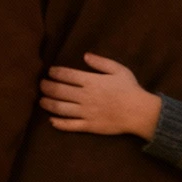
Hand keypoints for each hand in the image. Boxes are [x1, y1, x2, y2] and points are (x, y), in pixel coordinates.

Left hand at [40, 54, 161, 139]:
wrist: (140, 112)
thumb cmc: (130, 89)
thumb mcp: (118, 70)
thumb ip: (101, 62)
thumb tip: (85, 56)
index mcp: (91, 81)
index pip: (66, 75)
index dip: (55, 73)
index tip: (50, 72)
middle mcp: (85, 96)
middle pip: (59, 91)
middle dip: (47, 87)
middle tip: (41, 85)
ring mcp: (85, 112)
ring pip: (60, 108)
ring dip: (48, 103)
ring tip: (41, 100)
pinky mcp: (88, 126)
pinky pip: (70, 125)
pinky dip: (58, 123)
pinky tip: (51, 120)